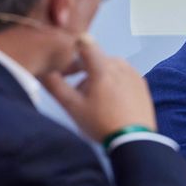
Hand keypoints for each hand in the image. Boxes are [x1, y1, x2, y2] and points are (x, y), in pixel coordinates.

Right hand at [41, 34, 156, 141]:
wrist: (134, 141)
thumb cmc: (100, 122)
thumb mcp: (72, 106)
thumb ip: (55, 85)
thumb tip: (43, 71)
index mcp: (102, 66)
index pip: (85, 44)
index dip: (72, 52)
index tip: (65, 70)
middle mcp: (120, 65)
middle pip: (96, 59)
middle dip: (82, 71)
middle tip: (75, 92)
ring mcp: (134, 74)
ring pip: (110, 67)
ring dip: (98, 77)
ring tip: (93, 101)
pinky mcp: (142, 84)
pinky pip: (123, 76)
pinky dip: (113, 83)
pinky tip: (110, 102)